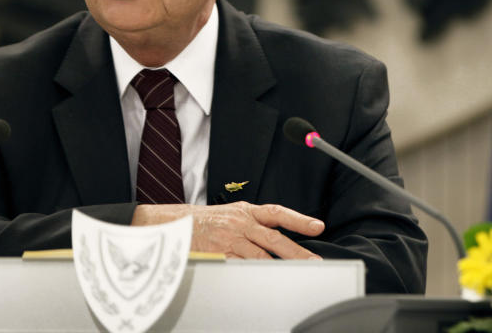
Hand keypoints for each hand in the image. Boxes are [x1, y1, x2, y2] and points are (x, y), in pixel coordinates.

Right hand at [131, 202, 324, 259]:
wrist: (173, 224)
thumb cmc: (206, 221)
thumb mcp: (232, 214)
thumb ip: (255, 224)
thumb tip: (279, 239)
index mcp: (246, 211)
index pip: (278, 213)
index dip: (299, 219)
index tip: (318, 226)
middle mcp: (241, 223)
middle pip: (275, 239)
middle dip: (298, 251)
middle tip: (316, 262)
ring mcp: (230, 240)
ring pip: (261, 256)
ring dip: (280, 266)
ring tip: (296, 275)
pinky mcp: (220, 255)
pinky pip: (242, 267)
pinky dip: (255, 275)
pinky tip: (267, 281)